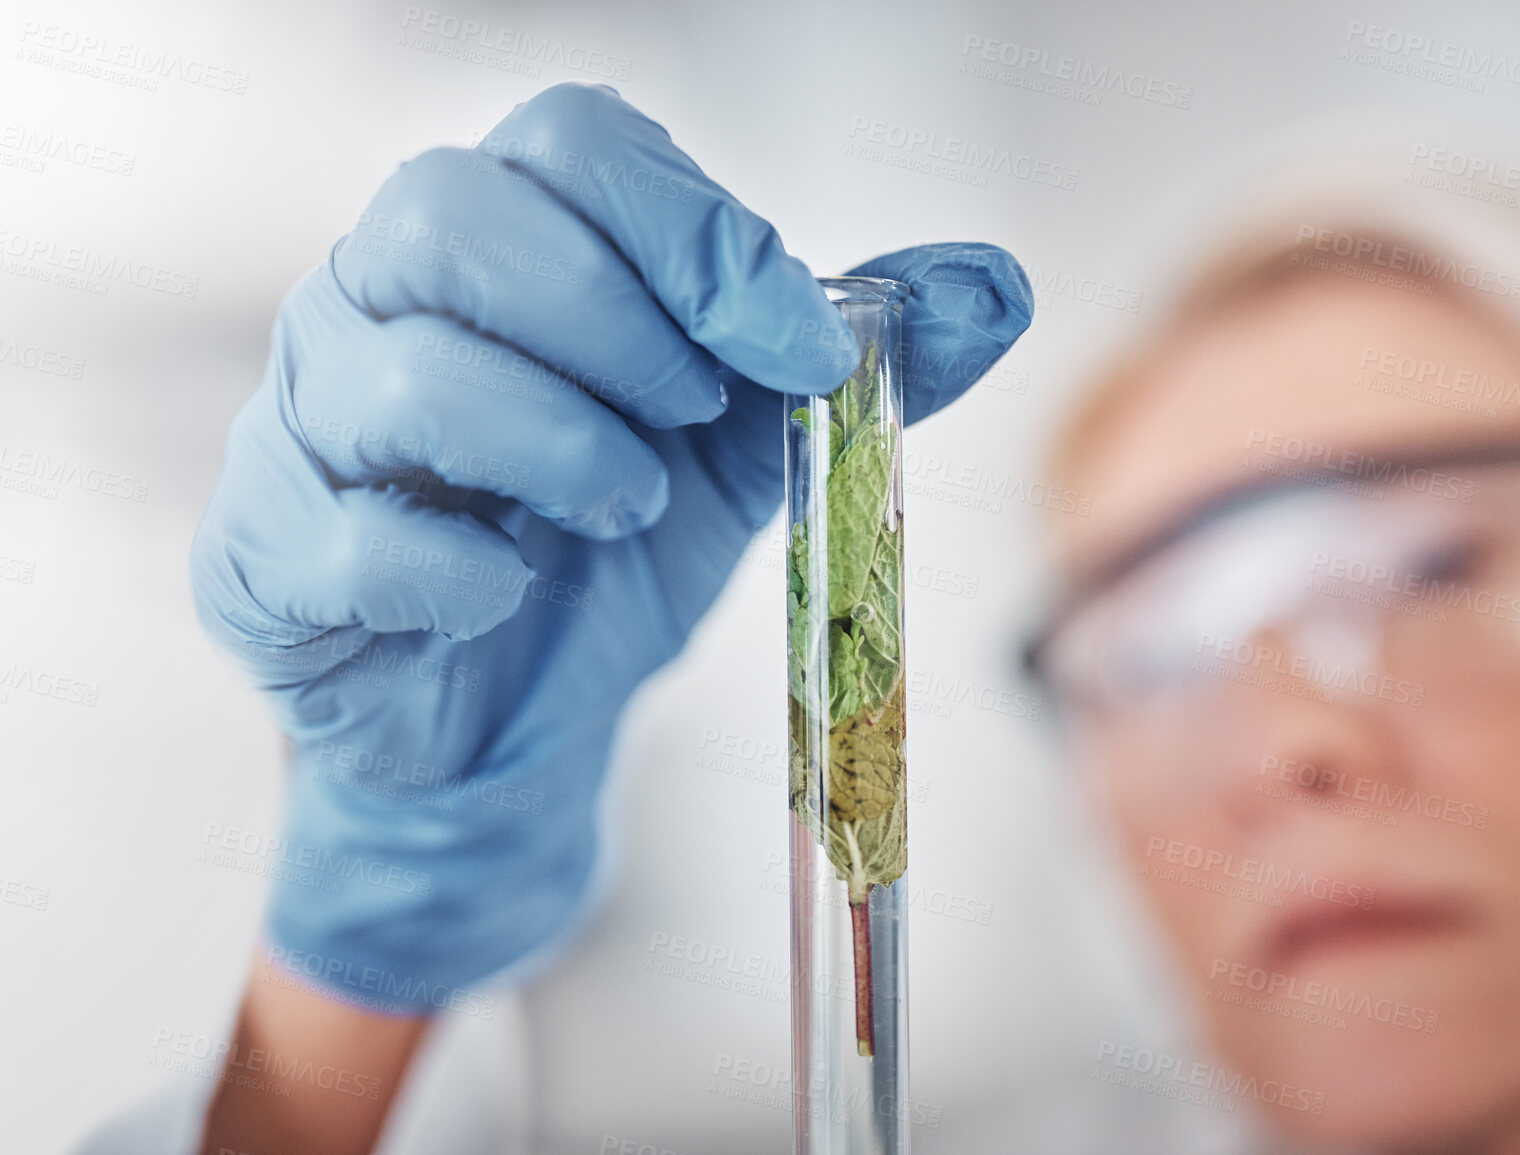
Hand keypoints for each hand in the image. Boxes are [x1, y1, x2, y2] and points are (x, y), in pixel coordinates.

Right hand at [190, 82, 1032, 1010]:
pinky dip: (462, 565)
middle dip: (618, 323)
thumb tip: (1001, 285)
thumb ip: (862, 356)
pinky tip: (514, 585)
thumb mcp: (752, 440)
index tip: (804, 344)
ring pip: (406, 372)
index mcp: (497, 239)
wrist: (514, 717)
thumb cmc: (611, 548)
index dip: (697, 234)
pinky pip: (345, 534)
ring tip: (627, 507)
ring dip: (562, 445)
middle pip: (455, 216)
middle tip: (695, 417)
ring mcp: (300, 423)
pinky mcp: (263, 557)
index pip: (572, 146)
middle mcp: (371, 298)